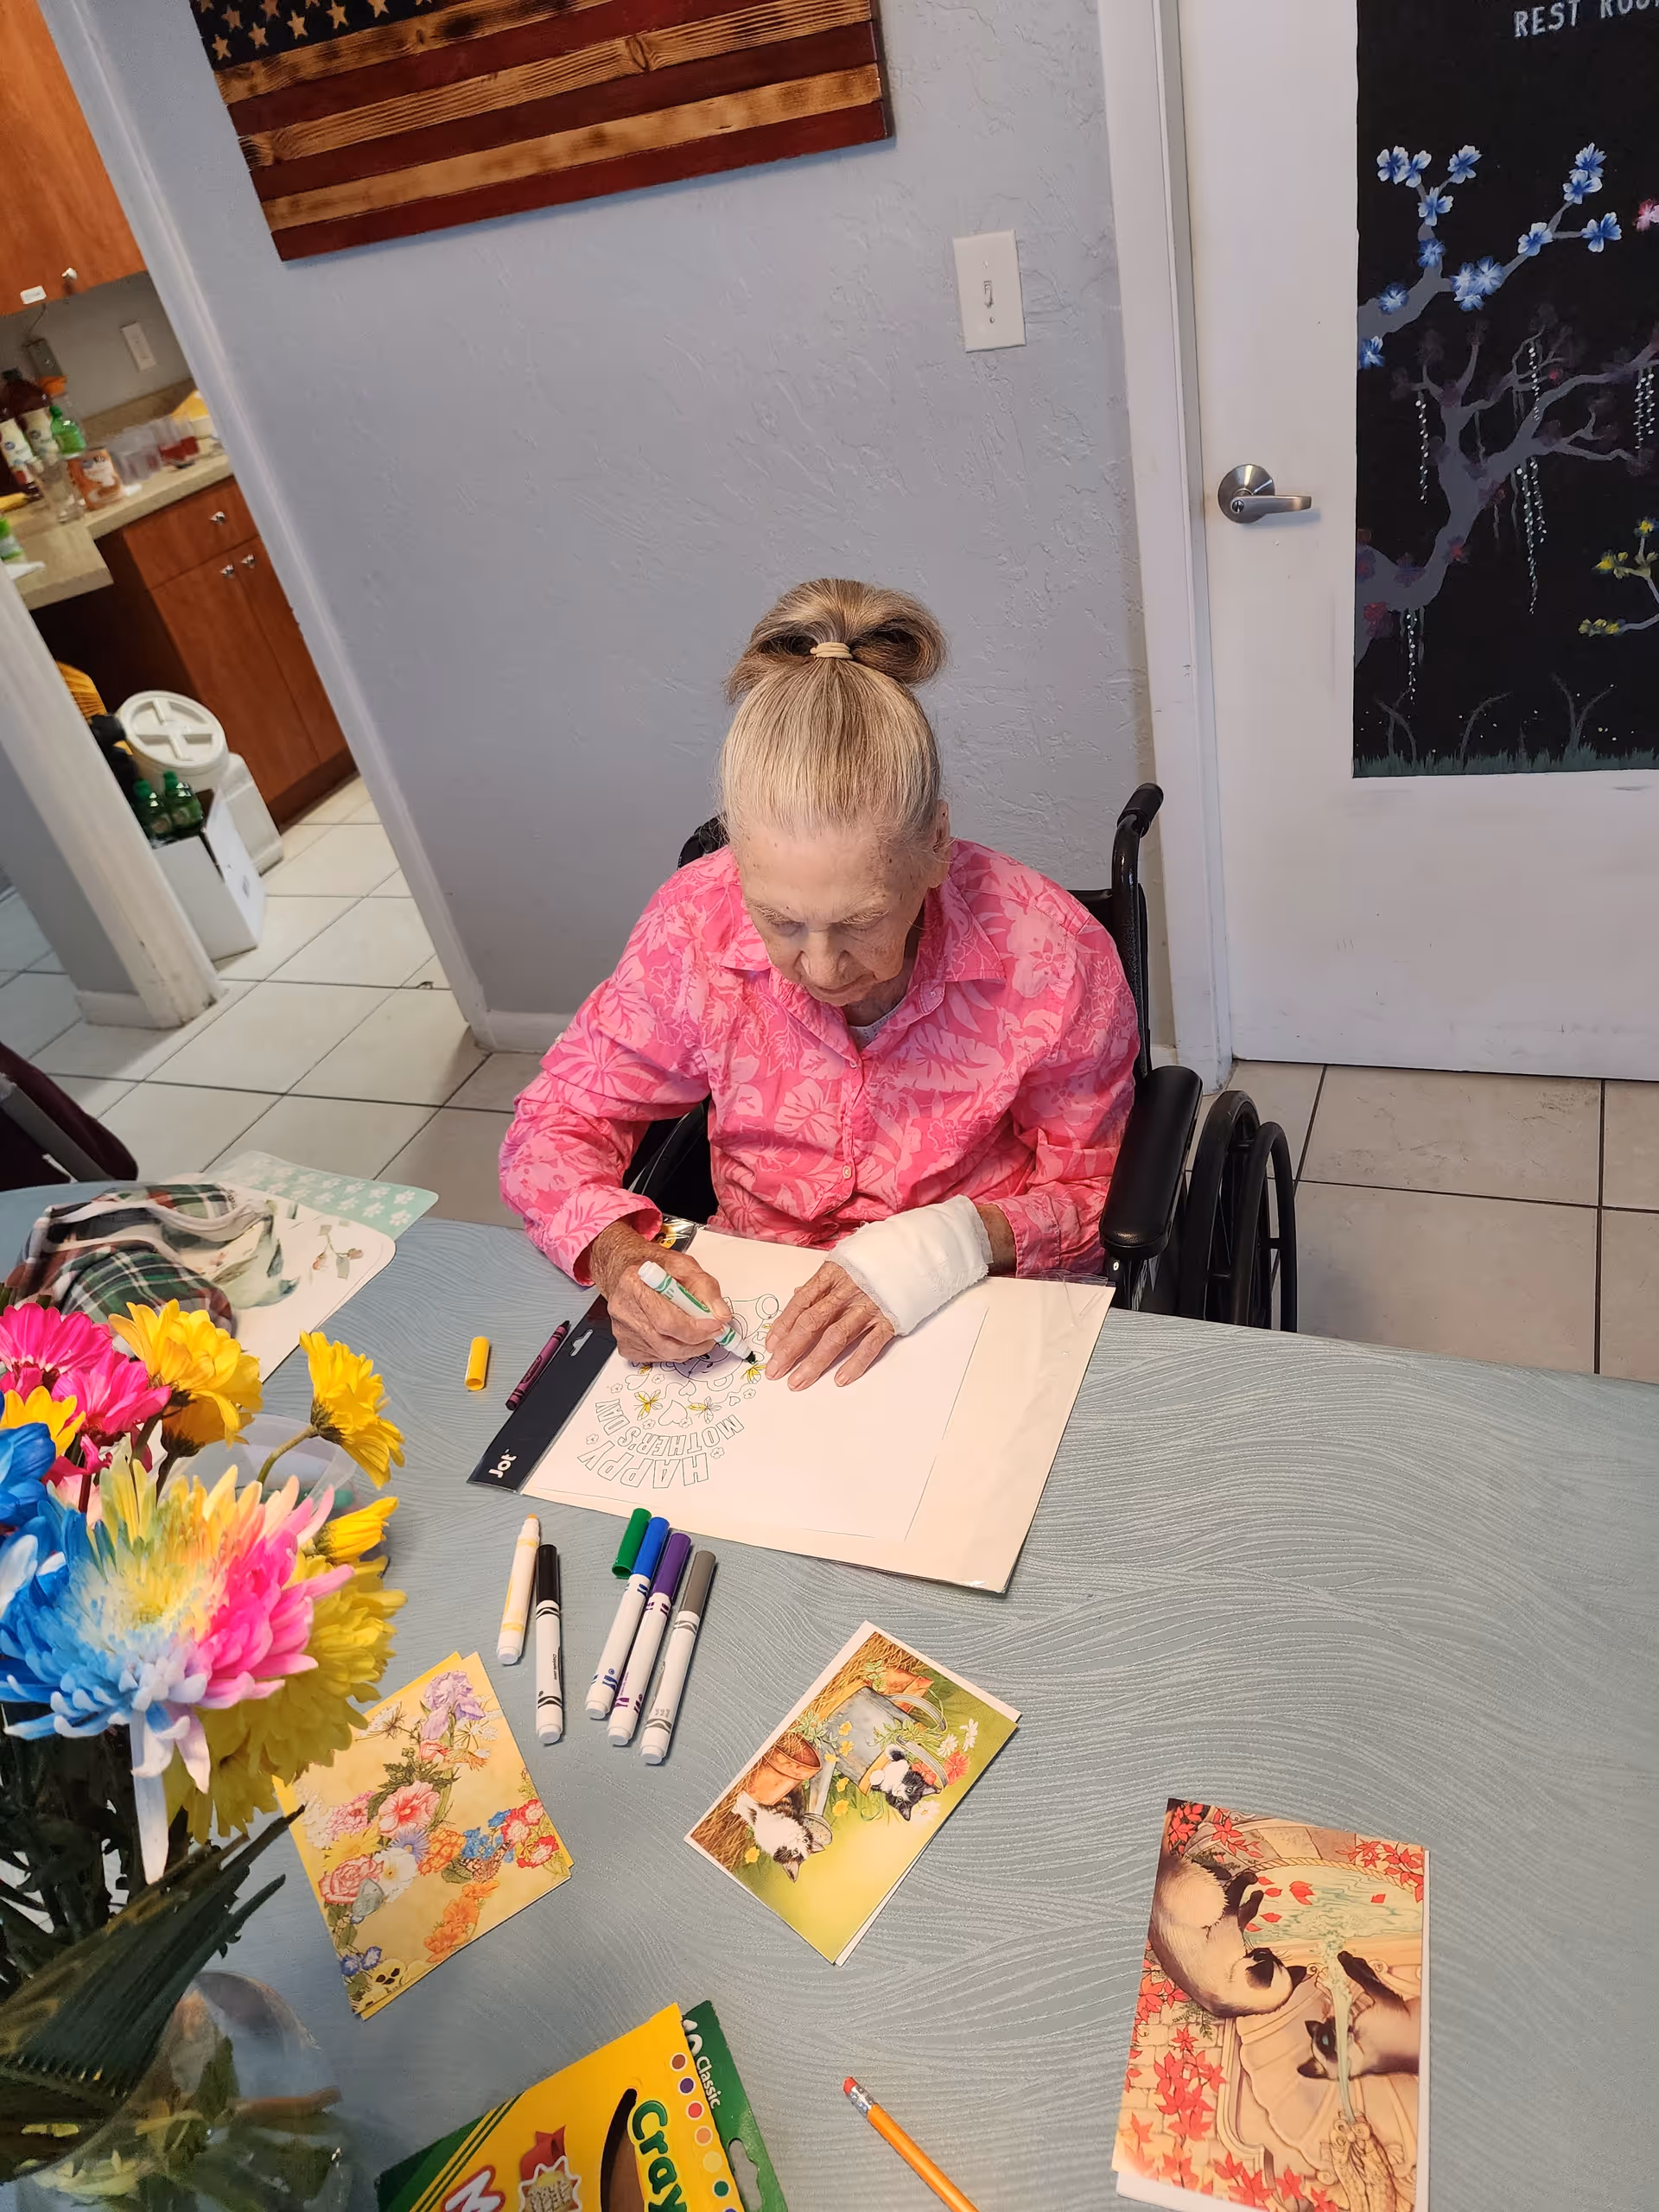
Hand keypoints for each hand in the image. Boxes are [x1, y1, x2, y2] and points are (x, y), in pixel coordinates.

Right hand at [587, 1221, 732, 1365]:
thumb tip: (721, 1315)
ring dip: (688, 1348)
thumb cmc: (654, 1266)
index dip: (696, 1328)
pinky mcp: (624, 1346)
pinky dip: (673, 1350)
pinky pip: (656, 1358)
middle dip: (697, 1343)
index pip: (667, 1320)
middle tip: (713, 1333)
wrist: (628, 1270)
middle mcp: (623, 1309)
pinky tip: (676, 1334)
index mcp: (635, 1284)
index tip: (716, 1326)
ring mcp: (621, 1331)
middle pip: (665, 1343)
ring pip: (663, 1354)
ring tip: (698, 1332)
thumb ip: (705, 1288)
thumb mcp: (684, 1265)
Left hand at [764, 1261, 894, 1389]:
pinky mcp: (889, 1319)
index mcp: (833, 1274)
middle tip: (774, 1370)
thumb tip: (797, 1295)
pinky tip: (840, 1379)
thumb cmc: (877, 1259)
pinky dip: (855, 1363)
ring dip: (814, 1362)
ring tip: (797, 1381)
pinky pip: (869, 1345)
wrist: (918, 1253)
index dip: (783, 1325)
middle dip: (790, 1349)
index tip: (770, 1346)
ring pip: (836, 1337)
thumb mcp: (845, 1262)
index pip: (801, 1302)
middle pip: (812, 1322)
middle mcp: (847, 1291)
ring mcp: (868, 1307)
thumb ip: (822, 1283)